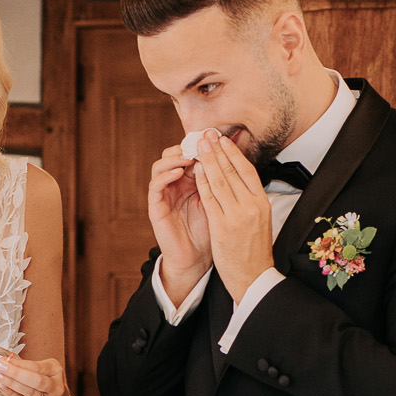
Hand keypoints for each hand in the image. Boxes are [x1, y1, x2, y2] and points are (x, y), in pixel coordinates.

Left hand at [0, 354, 69, 395]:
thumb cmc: (47, 387)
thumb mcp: (44, 373)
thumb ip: (27, 368)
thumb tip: (6, 362)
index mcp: (56, 371)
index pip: (35, 366)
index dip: (18, 363)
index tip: (3, 359)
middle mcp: (55, 386)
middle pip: (34, 379)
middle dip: (14, 372)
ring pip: (28, 391)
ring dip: (10, 382)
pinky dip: (11, 394)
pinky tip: (2, 386)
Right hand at [146, 143, 212, 304]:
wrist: (198, 260)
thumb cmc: (212, 233)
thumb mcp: (222, 202)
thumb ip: (224, 180)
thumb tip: (240, 153)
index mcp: (193, 180)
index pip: (194, 153)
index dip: (204, 144)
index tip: (217, 135)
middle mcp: (176, 184)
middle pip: (176, 153)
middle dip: (190, 145)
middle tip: (202, 139)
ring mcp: (165, 194)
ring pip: (162, 164)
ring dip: (175, 156)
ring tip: (190, 154)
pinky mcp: (156, 206)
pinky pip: (155, 184)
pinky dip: (165, 175)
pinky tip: (179, 172)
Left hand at [189, 131, 273, 299]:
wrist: (253, 277)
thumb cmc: (254, 250)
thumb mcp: (259, 221)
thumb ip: (250, 201)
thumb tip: (241, 181)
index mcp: (262, 203)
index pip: (247, 171)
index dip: (233, 153)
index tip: (223, 140)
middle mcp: (251, 206)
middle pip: (233, 171)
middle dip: (218, 151)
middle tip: (207, 135)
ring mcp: (237, 215)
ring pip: (220, 181)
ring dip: (208, 161)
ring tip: (199, 146)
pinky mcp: (222, 226)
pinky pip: (210, 198)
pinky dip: (203, 182)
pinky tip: (196, 170)